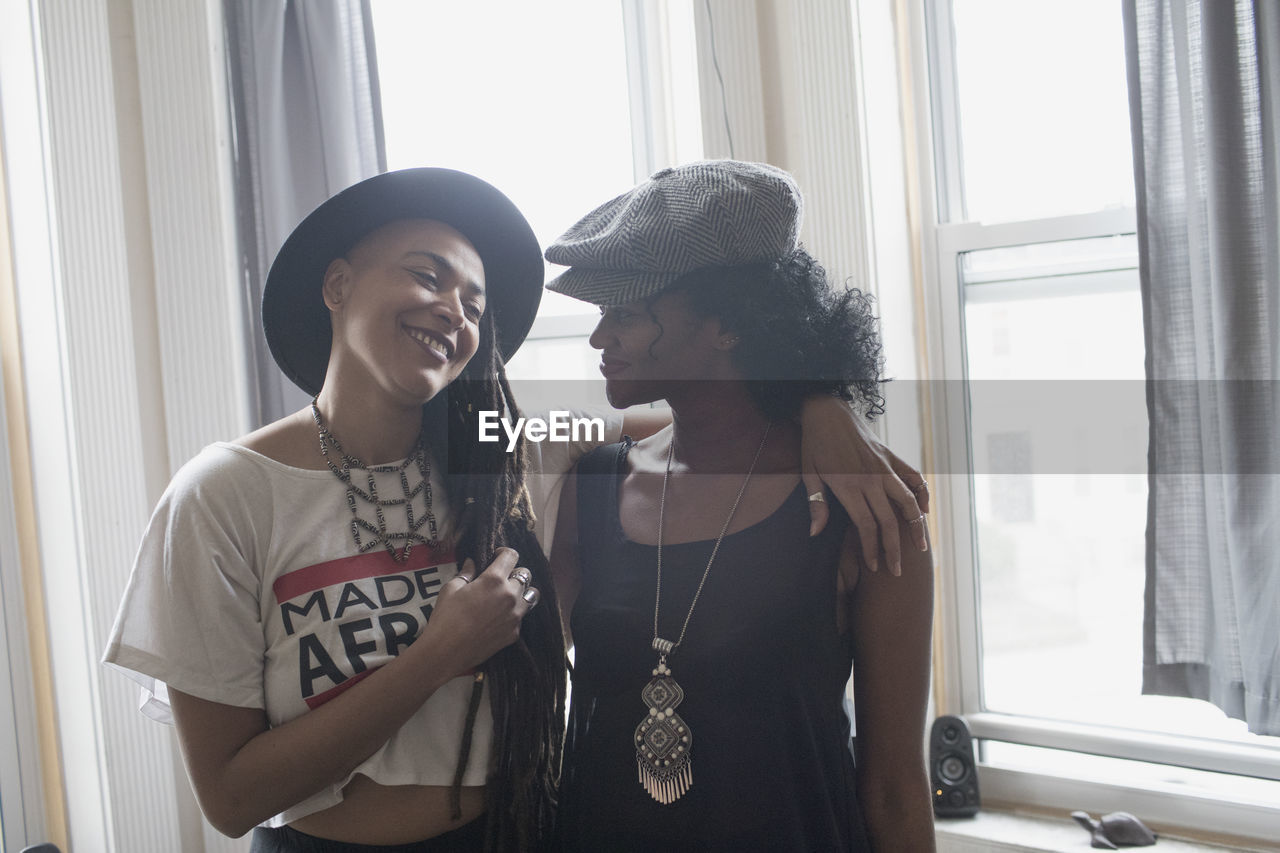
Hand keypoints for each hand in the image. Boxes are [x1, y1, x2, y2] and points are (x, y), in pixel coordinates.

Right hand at [425, 548, 535, 674]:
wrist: (446, 651)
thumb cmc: (445, 617)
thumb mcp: (451, 589)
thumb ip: (466, 573)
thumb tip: (472, 563)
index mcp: (494, 579)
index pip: (512, 556)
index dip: (505, 553)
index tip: (497, 556)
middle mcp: (510, 595)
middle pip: (525, 575)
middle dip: (514, 573)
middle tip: (501, 579)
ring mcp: (515, 615)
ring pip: (531, 596)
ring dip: (522, 592)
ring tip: (508, 597)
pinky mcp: (515, 633)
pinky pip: (521, 617)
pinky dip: (514, 614)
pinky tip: (500, 618)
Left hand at [799, 396, 928, 575]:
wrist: (826, 410)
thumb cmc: (814, 444)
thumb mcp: (808, 474)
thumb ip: (816, 505)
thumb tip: (815, 534)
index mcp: (848, 486)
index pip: (866, 526)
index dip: (872, 549)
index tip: (875, 567)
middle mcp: (870, 479)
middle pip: (889, 521)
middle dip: (894, 549)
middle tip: (897, 571)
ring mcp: (883, 467)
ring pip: (907, 501)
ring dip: (916, 526)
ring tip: (921, 547)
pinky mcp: (890, 456)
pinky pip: (912, 476)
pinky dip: (921, 493)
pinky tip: (924, 510)